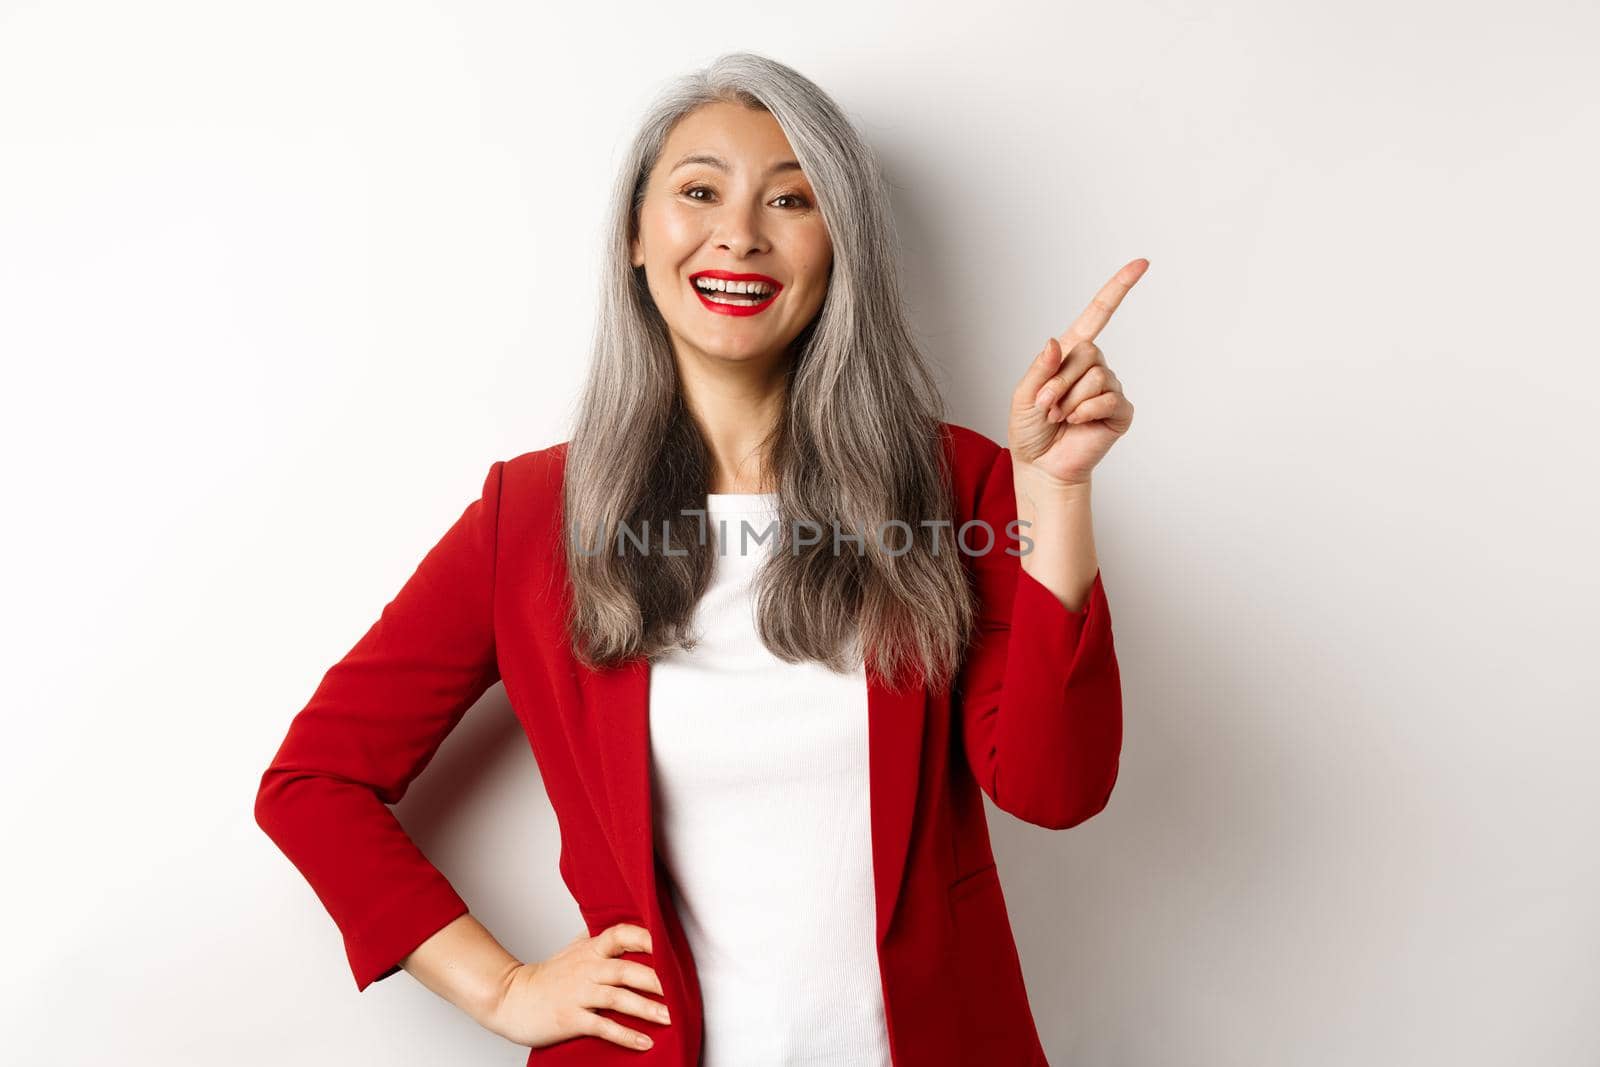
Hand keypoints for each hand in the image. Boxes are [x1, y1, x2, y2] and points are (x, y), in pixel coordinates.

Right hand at [478, 923, 670, 1051]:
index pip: (620, 934)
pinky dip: (625, 1035)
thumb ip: (597, 939)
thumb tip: (622, 926)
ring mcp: (578, 994)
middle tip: (681, 991)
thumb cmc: (546, 977)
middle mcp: (587, 969)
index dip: (645, 937)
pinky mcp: (571, 1018)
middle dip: (656, 980)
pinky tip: (645, 1042)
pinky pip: (603, 1027)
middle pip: (626, 969)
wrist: (511, 999)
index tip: (668, 944)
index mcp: (590, 951)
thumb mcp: (572, 951)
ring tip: (670, 1018)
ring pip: (618, 998)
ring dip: (647, 1009)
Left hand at [1009, 259, 1145, 489]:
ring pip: (1096, 376)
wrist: (1041, 466)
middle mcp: (1093, 367)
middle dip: (1060, 381)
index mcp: (1070, 355)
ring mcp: (1109, 388)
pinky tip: (1077, 423)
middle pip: (1088, 352)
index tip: (1141, 263)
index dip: (1118, 289)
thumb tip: (1056, 342)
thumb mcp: (1023, 395)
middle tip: (1046, 405)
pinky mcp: (1120, 411)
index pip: (1098, 315)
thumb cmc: (1030, 430)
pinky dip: (1086, 412)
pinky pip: (1108, 398)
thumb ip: (1039, 368)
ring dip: (1070, 400)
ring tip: (1060, 417)